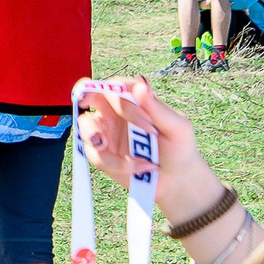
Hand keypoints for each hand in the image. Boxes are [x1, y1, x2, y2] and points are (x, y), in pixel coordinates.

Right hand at [73, 75, 205, 206]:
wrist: (176, 178)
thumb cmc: (179, 147)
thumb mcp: (177, 127)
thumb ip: (157, 108)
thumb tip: (141, 85)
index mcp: (133, 99)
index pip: (116, 86)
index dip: (122, 101)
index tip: (146, 122)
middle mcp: (115, 111)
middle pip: (87, 95)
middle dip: (86, 102)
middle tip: (99, 126)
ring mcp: (105, 132)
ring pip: (84, 126)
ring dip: (94, 136)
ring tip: (111, 151)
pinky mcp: (101, 154)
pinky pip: (95, 155)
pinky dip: (116, 164)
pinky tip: (138, 167)